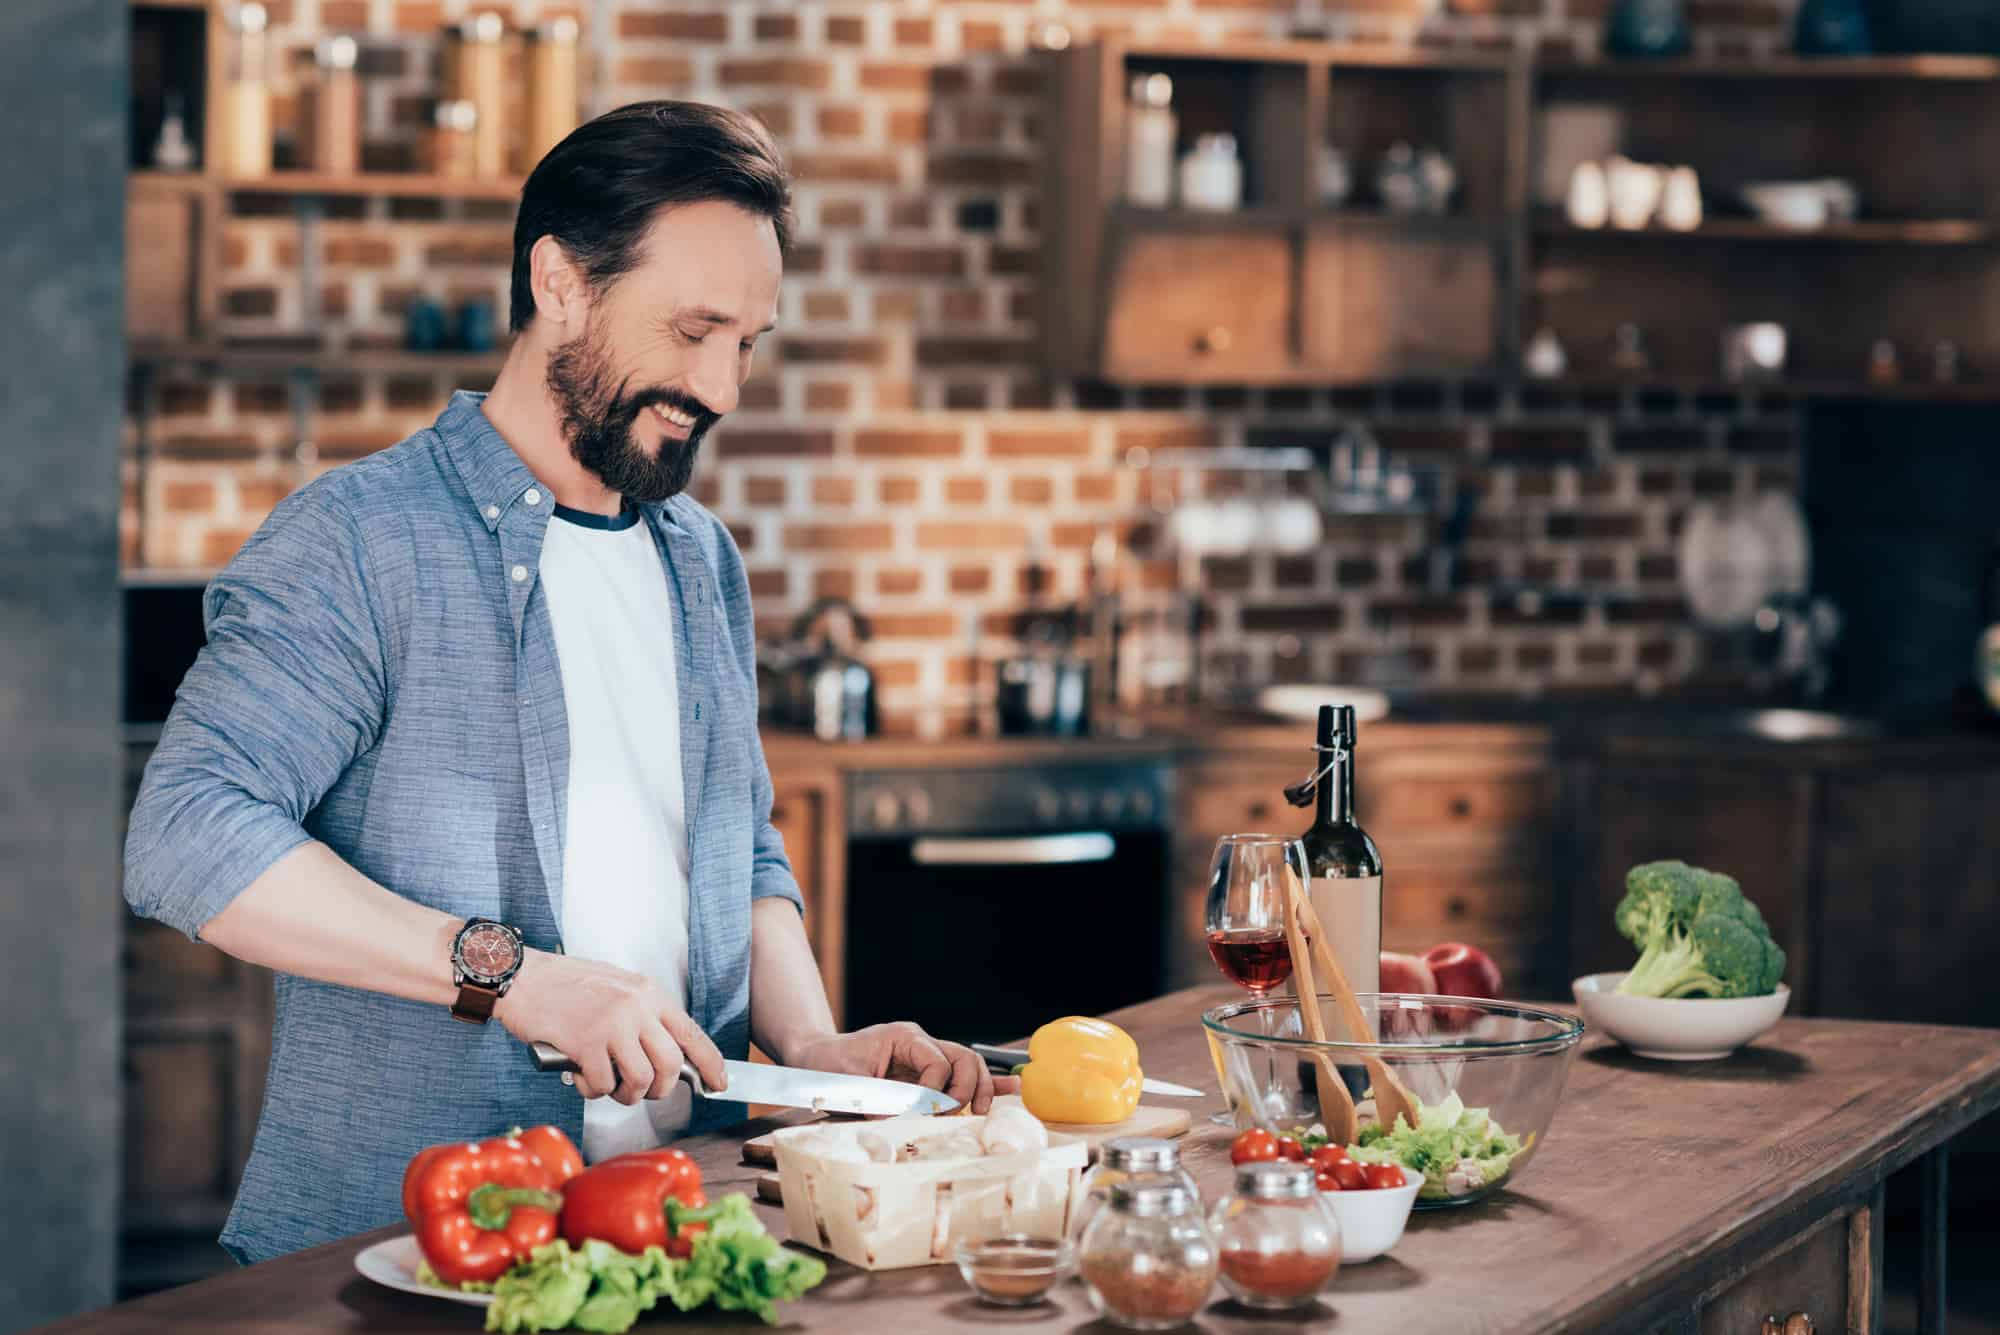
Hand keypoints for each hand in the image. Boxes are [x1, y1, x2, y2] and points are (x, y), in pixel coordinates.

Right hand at [495, 949, 724, 1106]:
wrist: (520, 977)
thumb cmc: (562, 983)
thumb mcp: (615, 987)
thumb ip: (641, 1014)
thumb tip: (662, 1049)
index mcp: (647, 993)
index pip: (691, 1033)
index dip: (710, 1063)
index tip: (719, 1082)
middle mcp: (636, 1007)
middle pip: (670, 1065)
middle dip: (659, 1089)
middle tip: (641, 1091)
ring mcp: (612, 1025)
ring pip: (640, 1080)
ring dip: (625, 1095)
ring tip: (606, 1085)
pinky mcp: (585, 1044)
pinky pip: (602, 1084)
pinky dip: (592, 1090)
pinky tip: (581, 1077)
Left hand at [786, 1022, 1020, 1114]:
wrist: (815, 1061)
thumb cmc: (829, 1067)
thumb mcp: (850, 1084)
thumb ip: (881, 1100)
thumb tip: (909, 1120)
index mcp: (905, 1038)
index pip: (938, 1062)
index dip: (935, 1092)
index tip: (923, 1113)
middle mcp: (921, 1044)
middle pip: (963, 1059)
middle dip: (968, 1089)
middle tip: (960, 1115)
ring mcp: (926, 1057)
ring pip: (968, 1066)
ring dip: (980, 1088)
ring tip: (986, 1111)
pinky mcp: (925, 1074)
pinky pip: (960, 1076)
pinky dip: (986, 1083)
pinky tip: (1012, 1089)